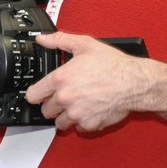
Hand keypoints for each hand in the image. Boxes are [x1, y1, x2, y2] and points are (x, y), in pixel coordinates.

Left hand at [24, 32, 146, 131]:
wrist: (134, 83)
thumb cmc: (113, 65)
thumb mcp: (85, 44)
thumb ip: (59, 41)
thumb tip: (42, 39)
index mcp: (60, 79)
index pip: (33, 95)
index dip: (36, 93)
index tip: (41, 93)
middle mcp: (65, 98)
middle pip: (45, 111)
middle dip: (52, 105)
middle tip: (64, 97)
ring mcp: (77, 114)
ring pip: (59, 123)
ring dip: (65, 116)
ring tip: (77, 105)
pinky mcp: (89, 125)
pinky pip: (78, 128)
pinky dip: (82, 122)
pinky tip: (89, 110)